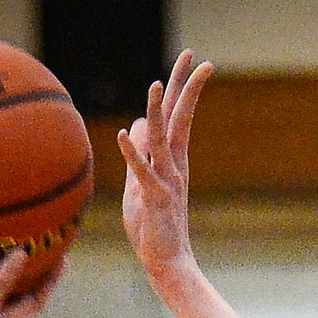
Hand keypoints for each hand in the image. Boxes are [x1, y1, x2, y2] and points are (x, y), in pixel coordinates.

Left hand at [118, 49, 212, 284]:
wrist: (168, 262)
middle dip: (184, 86)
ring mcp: (166, 182)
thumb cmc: (154, 227)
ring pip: (161, 140)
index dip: (183, 87)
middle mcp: (174, 166)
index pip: (178, 116)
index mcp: (174, 161)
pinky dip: (132, 154)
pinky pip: (143, 173)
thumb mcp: (141, 184)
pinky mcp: (154, 199)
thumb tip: (133, 126)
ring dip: (156, 112)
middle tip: (193, 55)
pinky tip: (124, 135)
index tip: (191, 60)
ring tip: (154, 84)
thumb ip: (139, 154)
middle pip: (179, 118)